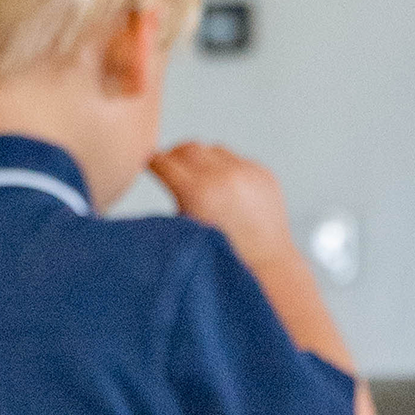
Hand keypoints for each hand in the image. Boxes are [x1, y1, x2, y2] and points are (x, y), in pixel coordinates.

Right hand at [148, 143, 299, 275]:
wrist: (265, 266)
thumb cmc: (220, 256)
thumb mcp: (185, 229)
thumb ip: (171, 198)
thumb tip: (150, 173)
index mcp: (197, 192)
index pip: (163, 161)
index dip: (153, 163)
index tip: (149, 166)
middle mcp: (223, 177)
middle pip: (187, 148)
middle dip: (175, 157)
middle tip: (171, 169)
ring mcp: (247, 173)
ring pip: (212, 150)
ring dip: (201, 160)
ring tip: (198, 179)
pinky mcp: (263, 174)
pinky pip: (237, 159)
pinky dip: (225, 168)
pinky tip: (224, 189)